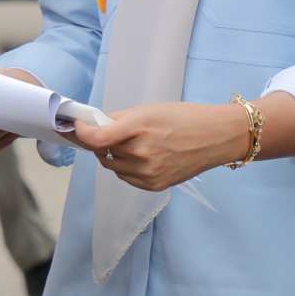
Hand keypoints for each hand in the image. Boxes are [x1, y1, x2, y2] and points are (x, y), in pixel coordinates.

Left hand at [70, 101, 245, 191]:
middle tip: (110, 133)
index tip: (78, 127)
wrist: (216, 137)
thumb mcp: (149, 110)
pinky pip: (126, 178)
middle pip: (103, 152)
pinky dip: (126, 168)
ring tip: (130, 144)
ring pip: (112, 167)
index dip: (81, 133)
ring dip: (112, 156)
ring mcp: (149, 173)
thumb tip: (94, 126)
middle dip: (101, 142)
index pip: (97, 139)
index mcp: (140, 128)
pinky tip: (141, 157)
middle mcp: (142, 153)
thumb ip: (119, 120)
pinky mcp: (154, 185)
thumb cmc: (184, 117)